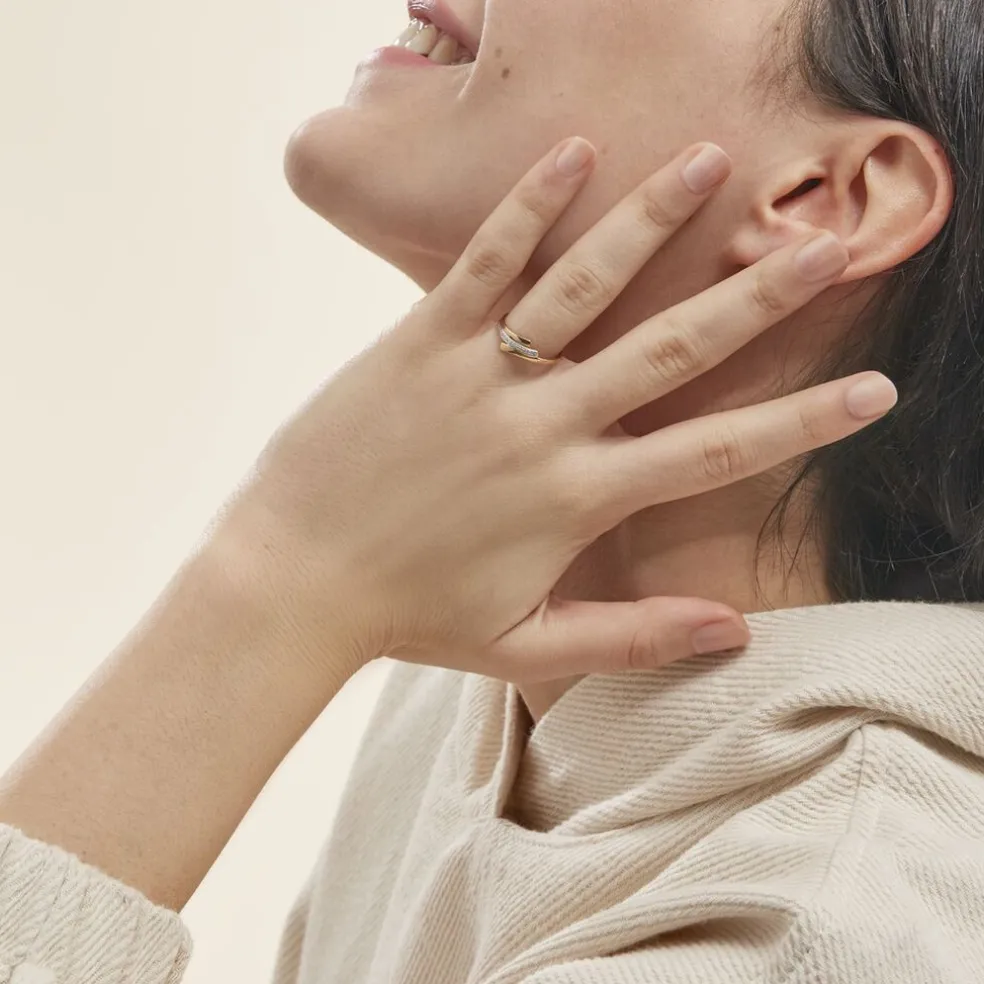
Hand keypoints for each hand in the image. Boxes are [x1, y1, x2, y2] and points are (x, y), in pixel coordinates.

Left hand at [219, 137, 896, 684]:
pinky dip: (529, 206)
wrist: (292, 580)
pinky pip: (483, 262)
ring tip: (710, 161)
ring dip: (652, 219)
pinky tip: (576, 154)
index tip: (870, 392)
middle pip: (670, 349)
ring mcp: (481, 375)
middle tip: (827, 245)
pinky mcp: (419, 341)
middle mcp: (543, 426)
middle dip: (757, 297)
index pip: (713, 453)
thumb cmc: (409, 617)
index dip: (801, 423)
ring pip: (583, 283)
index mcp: (577, 498)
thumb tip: (735, 632)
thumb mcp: (526, 647)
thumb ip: (633, 636)